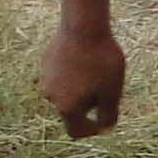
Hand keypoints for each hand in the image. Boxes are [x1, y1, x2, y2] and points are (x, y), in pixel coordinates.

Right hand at [40, 23, 126, 138]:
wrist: (83, 26)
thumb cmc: (101, 60)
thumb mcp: (112, 90)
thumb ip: (109, 114)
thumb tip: (106, 130)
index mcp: (67, 107)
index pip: (75, 131)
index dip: (91, 130)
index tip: (104, 120)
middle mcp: (51, 96)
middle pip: (71, 109)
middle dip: (89, 103)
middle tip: (107, 84)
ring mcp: (45, 78)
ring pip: (65, 90)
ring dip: (80, 86)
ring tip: (97, 67)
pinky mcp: (45, 61)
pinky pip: (61, 74)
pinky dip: (73, 72)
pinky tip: (86, 56)